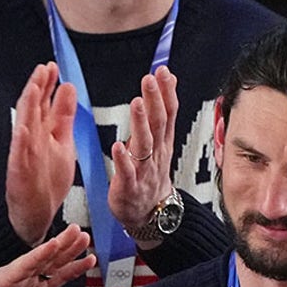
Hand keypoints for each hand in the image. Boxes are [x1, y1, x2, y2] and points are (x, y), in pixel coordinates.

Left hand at [0, 224, 95, 286]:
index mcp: (4, 278)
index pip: (25, 265)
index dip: (40, 254)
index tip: (54, 243)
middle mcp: (19, 276)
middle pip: (43, 258)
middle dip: (60, 245)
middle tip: (77, 230)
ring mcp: (29, 282)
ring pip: (53, 264)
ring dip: (70, 252)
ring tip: (85, 238)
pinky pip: (58, 279)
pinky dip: (73, 270)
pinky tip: (88, 261)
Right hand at [6, 63, 78, 245]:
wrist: (35, 214)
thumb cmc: (47, 181)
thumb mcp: (62, 142)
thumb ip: (63, 116)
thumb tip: (68, 87)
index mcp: (43, 132)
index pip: (44, 103)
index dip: (48, 85)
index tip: (53, 67)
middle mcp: (32, 141)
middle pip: (33, 109)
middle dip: (38, 89)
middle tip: (43, 69)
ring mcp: (24, 156)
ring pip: (24, 128)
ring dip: (28, 108)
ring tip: (33, 88)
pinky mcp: (19, 173)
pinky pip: (18, 157)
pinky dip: (20, 143)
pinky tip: (22, 129)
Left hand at [108, 67, 179, 243]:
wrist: (152, 214)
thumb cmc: (151, 175)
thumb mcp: (161, 142)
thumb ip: (162, 112)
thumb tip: (167, 80)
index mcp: (162, 143)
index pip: (168, 113)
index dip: (166, 92)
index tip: (163, 72)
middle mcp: (156, 154)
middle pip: (159, 124)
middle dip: (155, 100)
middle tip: (150, 79)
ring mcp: (144, 171)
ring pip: (145, 145)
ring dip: (141, 123)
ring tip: (137, 102)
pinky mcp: (129, 187)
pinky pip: (127, 173)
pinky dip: (123, 160)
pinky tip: (118, 146)